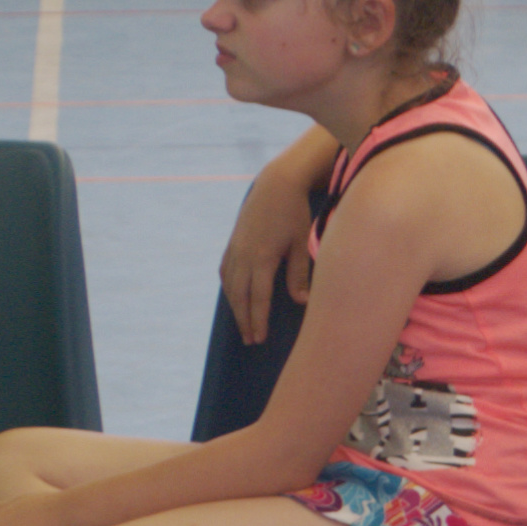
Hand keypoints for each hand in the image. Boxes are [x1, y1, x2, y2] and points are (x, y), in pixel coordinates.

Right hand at [220, 173, 318, 344]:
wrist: (275, 185)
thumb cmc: (294, 214)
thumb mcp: (301, 243)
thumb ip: (299, 274)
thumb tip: (300, 302)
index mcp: (262, 258)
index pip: (258, 298)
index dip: (258, 320)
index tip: (259, 338)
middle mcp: (243, 255)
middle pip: (240, 296)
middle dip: (244, 320)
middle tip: (250, 340)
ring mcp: (235, 248)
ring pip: (230, 285)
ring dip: (235, 307)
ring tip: (243, 324)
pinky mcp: (233, 242)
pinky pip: (225, 271)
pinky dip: (228, 287)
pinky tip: (234, 296)